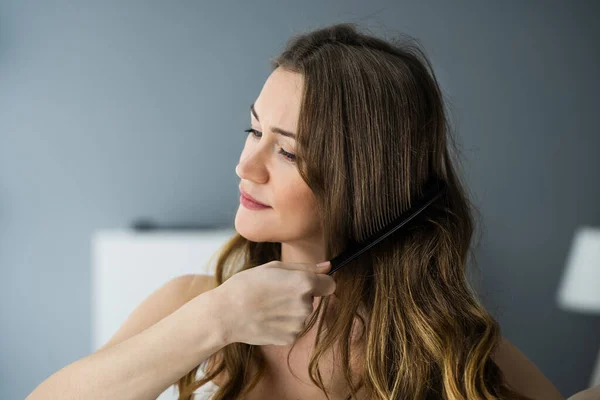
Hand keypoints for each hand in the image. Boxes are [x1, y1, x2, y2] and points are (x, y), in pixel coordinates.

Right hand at [213, 260, 334, 345]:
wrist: (226, 314)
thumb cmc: (247, 285)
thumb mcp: (274, 267)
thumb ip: (305, 267)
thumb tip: (328, 267)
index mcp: (304, 283)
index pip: (330, 284)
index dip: (319, 282)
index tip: (307, 282)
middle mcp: (306, 305)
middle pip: (314, 299)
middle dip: (300, 296)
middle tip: (276, 293)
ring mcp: (299, 324)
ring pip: (303, 314)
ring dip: (292, 310)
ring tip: (269, 306)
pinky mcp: (290, 338)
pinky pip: (294, 328)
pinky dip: (284, 324)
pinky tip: (268, 319)